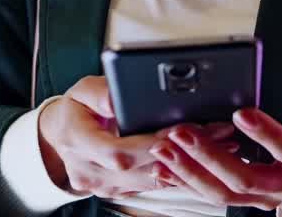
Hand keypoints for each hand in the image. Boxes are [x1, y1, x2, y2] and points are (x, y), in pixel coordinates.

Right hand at [37, 76, 236, 199]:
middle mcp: (90, 170)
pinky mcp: (120, 191)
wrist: (58, 138)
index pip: (116, 151)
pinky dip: (180, 172)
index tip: (178, 133)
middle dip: (182, 150)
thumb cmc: (73, 110)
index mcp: (76, 141)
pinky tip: (204, 159)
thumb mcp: (80, 90)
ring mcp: (104, 186)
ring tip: (222, 143)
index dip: (149, 145)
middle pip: (141, 168)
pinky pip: (152, 186)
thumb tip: (118, 94)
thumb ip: (99, 91)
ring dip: (189, 163)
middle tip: (217, 132)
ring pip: (152, 180)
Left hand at [153, 62, 281, 215]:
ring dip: (189, 170)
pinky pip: (211, 197)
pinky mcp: (244, 200)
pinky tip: (163, 166)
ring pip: (222, 192)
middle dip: (209, 157)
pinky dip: (185, 182)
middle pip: (244, 178)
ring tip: (163, 146)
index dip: (267, 135)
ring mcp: (261, 198)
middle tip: (180, 131)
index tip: (242, 113)